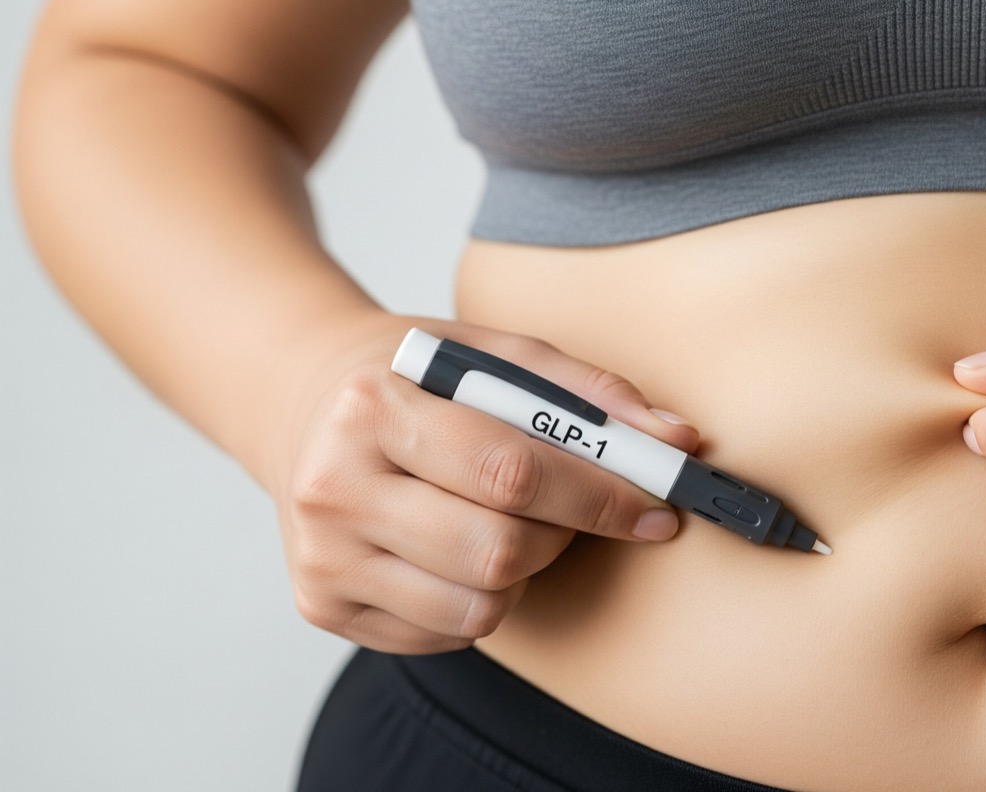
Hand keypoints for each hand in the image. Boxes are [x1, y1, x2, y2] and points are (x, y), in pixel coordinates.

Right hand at [261, 314, 697, 652]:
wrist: (304, 405)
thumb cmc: (419, 379)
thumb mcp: (496, 355)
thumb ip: (589, 394)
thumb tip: (679, 442)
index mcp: (374, 406)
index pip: (511, 472)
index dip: (601, 497)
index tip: (658, 506)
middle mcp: (332, 486)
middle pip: (497, 552)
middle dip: (563, 536)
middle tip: (573, 511)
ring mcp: (321, 556)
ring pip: (479, 607)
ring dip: (523, 572)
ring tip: (504, 521)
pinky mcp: (322, 606)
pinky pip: (447, 634)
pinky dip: (480, 597)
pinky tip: (459, 547)